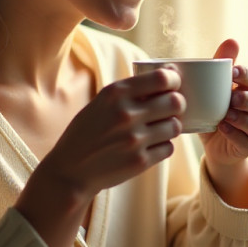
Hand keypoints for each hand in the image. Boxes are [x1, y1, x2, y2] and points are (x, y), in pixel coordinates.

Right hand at [16, 68, 183, 246]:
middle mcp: (126, 114)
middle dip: (177, 104)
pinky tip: (151, 145)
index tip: (173, 84)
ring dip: (171, 126)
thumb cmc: (87, 132)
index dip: (173, 80)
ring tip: (160, 128)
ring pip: (175, 126)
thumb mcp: (101, 102)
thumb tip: (167, 76)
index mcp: (115, 93)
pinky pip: (169, 148)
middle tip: (170, 108)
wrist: (70, 170)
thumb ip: (130, 91)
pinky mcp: (140, 161)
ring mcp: (134, 139)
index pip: (161, 78)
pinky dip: (164, 146)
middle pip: (175, 102)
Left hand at [199, 39, 247, 206]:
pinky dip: (237, 133)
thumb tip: (232, 39)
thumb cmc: (212, 109)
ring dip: (243, 117)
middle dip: (247, 98)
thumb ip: (219, 66)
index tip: (232, 72)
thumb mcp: (211, 88)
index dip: (247, 74)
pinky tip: (223, 127)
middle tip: (231, 97)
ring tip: (226, 114)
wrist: (211, 143)